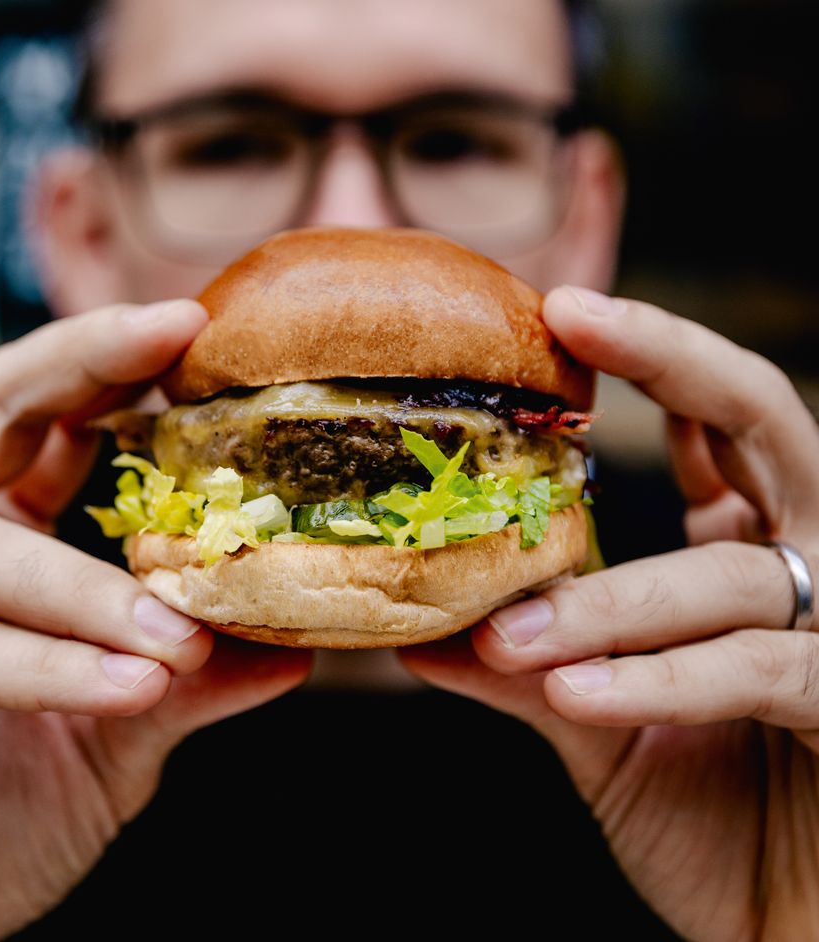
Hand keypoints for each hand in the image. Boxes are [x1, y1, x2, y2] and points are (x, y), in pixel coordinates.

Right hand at [0, 302, 311, 941]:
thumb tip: (292, 646)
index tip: (195, 328)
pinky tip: (128, 686)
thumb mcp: (105, 739)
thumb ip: (186, 683)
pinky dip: (45, 667)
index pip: (40, 415)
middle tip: (174, 335)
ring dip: (92, 588)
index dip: (109, 360)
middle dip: (83, 361)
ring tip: (183, 629)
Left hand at [397, 287, 818, 940]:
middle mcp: (809, 561)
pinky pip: (760, 671)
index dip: (652, 351)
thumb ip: (522, 668)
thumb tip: (411, 626)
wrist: (790, 932)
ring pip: (736, 569)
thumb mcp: (598, 724)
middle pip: (767, 420)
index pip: (716, 418)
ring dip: (614, 598)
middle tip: (577, 318)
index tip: (560, 310)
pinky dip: (662, 678)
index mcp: (752, 544)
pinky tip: (576, 693)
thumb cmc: (714, 814)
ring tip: (511, 635)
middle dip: (678, 359)